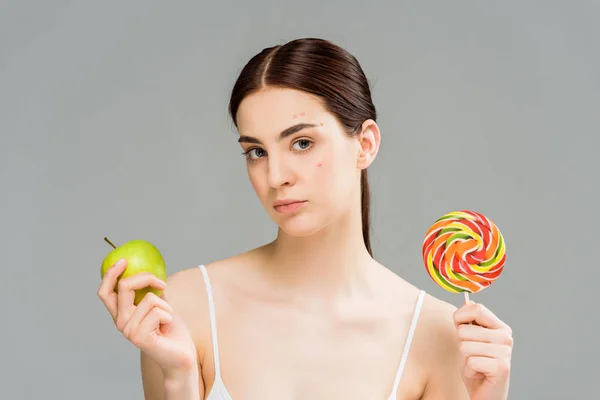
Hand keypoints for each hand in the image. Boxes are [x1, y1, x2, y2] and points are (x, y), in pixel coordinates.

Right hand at [98, 258, 197, 376]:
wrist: (181, 355)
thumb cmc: (172, 330)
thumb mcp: (161, 304)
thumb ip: (151, 290)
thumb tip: (149, 269)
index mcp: (121, 314)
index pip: (105, 292)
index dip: (110, 274)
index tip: (123, 260)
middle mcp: (120, 322)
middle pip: (124, 286)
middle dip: (146, 278)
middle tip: (161, 284)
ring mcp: (128, 331)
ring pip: (148, 299)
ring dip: (166, 305)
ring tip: (167, 320)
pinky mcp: (139, 337)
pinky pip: (157, 311)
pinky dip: (169, 315)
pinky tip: (167, 329)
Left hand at [454, 301, 512, 399]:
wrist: (485, 394)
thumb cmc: (475, 366)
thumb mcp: (468, 339)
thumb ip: (467, 322)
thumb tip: (466, 301)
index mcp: (500, 327)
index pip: (477, 308)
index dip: (461, 317)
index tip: (461, 328)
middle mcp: (506, 337)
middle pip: (465, 330)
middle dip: (461, 345)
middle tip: (473, 355)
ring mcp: (505, 352)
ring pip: (465, 346)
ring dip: (465, 360)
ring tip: (476, 365)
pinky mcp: (502, 367)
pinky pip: (470, 362)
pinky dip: (469, 371)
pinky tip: (479, 374)